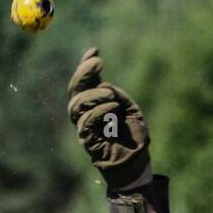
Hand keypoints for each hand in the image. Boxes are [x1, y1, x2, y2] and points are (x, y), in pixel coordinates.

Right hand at [67, 47, 151, 190]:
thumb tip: (105, 85)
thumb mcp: (129, 108)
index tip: (95, 50)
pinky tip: (113, 107)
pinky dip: (99, 110)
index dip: (85, 65)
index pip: (84, 81)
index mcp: (94, 103)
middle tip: (98, 63)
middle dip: (83, 73)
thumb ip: (116, 94)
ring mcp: (84, 126)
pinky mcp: (87, 140)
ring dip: (94, 94)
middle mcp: (85, 113)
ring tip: (111, 96)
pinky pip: (86, 121)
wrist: (137, 162)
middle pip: (75, 90)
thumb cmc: (134, 136)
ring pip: (77, 104)